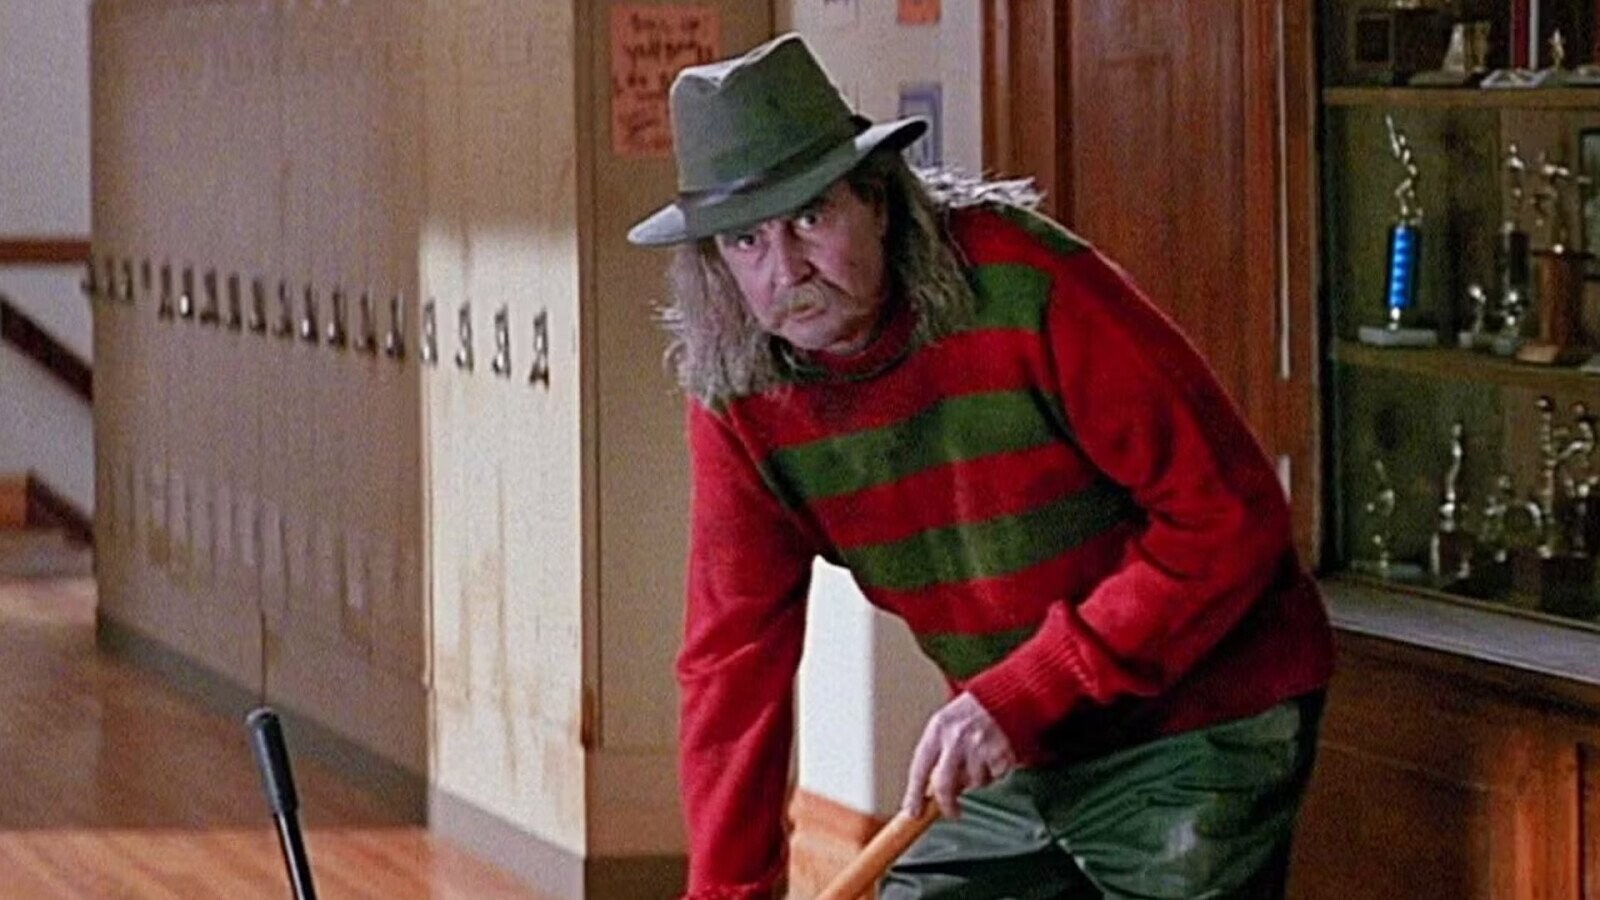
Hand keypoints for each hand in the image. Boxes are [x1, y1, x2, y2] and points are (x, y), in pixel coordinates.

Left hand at [902, 692, 1016, 819]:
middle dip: (947, 804)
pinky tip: (994, 756)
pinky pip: (994, 777)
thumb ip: (937, 752)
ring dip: (977, 780)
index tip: (913, 812)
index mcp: (937, 729)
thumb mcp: (945, 723)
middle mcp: (956, 738)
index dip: (914, 794)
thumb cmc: (972, 712)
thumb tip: (929, 790)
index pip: (919, 768)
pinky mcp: (1000, 753)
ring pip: (973, 783)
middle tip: (952, 812)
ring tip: (981, 759)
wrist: (1006, 696)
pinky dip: (995, 773)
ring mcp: (978, 746)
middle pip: (944, 784)